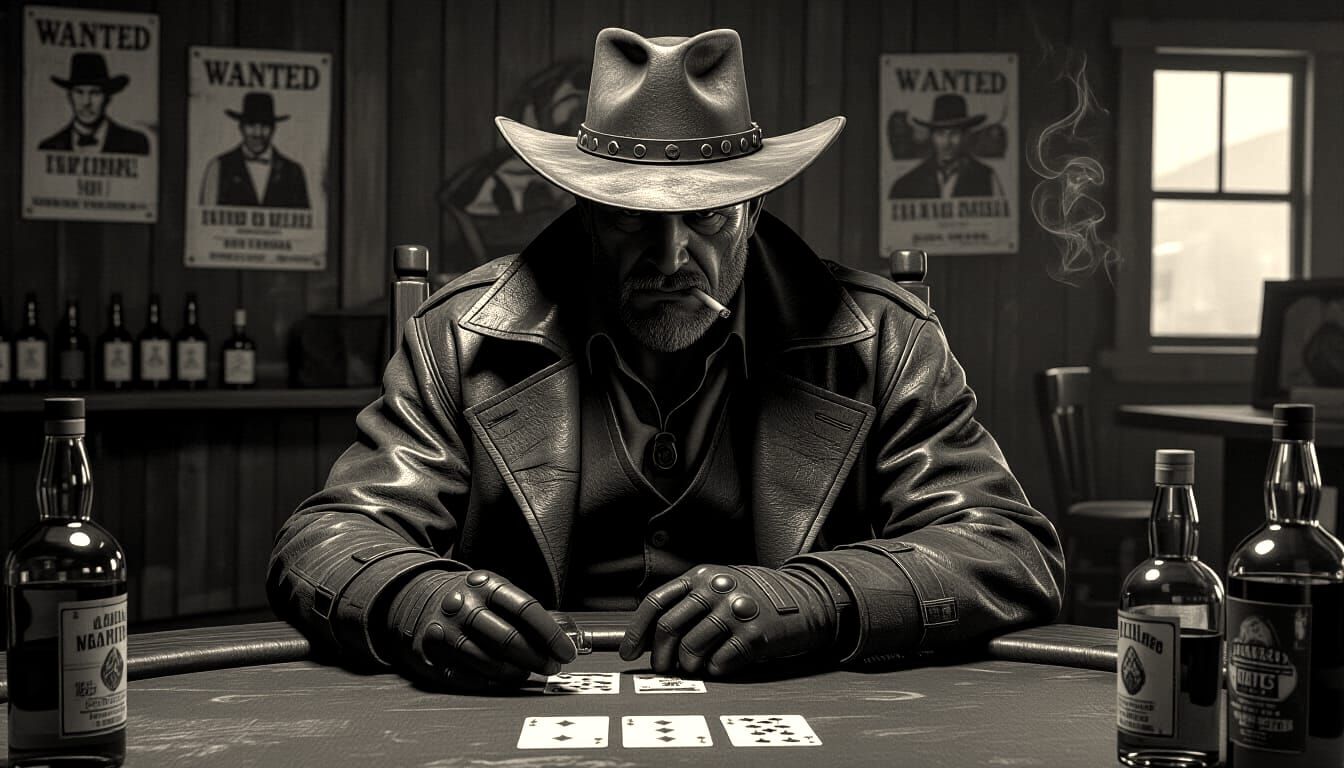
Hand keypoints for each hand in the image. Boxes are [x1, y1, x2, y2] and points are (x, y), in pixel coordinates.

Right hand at [383, 569, 575, 688]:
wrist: (413, 595)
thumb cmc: (468, 599)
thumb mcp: (492, 590)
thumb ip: (521, 611)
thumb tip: (561, 639)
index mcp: (486, 584)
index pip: (527, 609)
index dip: (551, 635)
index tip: (566, 653)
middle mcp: (464, 604)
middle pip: (509, 638)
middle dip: (537, 658)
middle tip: (551, 668)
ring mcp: (445, 628)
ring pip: (488, 660)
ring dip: (514, 673)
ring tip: (525, 674)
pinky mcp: (429, 652)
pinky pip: (465, 675)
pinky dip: (488, 682)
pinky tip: (499, 680)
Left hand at [619, 564, 837, 677]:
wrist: (805, 600)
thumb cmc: (754, 598)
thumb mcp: (720, 585)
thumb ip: (688, 602)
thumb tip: (650, 638)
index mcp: (701, 575)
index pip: (655, 602)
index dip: (636, 631)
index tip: (629, 653)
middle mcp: (715, 590)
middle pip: (668, 628)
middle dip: (660, 656)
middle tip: (664, 668)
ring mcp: (735, 612)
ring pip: (690, 648)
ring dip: (688, 665)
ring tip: (697, 666)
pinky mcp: (754, 636)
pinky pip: (719, 662)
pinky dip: (714, 669)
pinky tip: (721, 664)